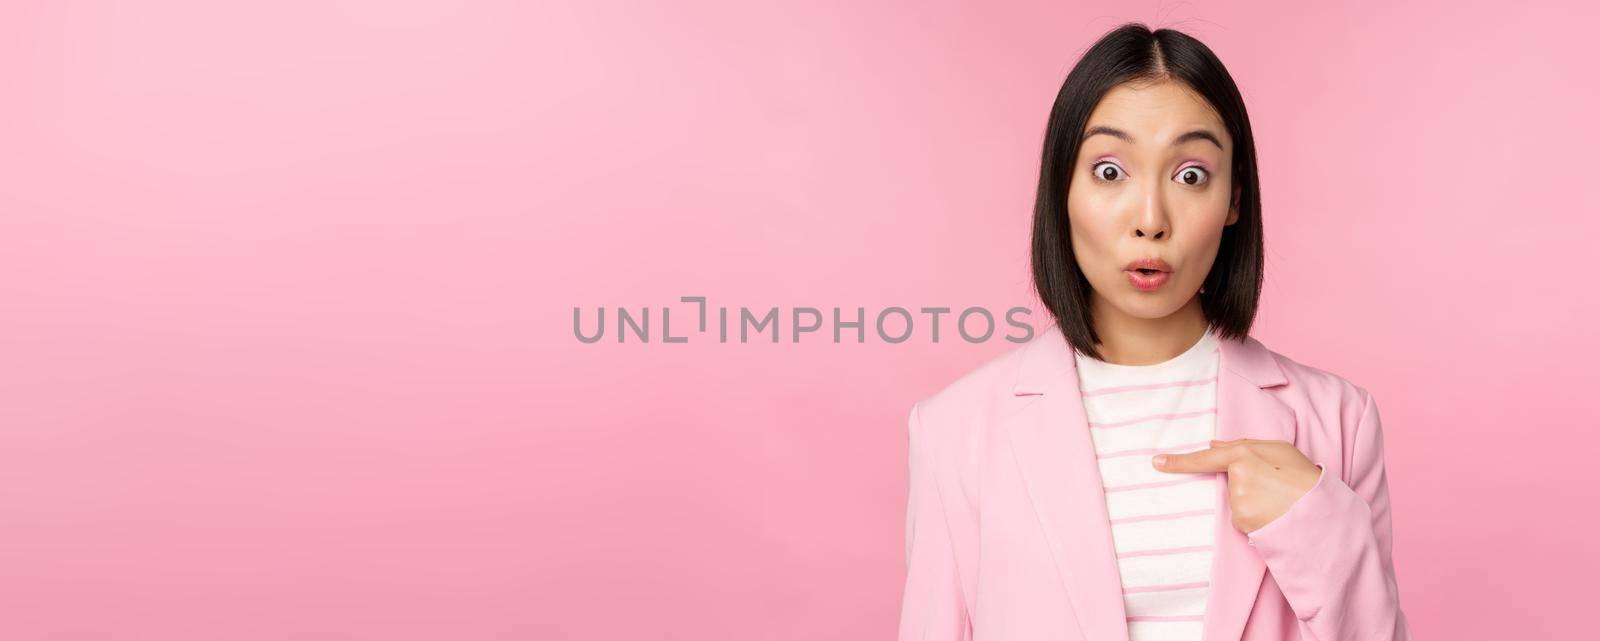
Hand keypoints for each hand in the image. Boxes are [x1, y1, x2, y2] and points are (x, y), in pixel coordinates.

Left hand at [1151, 439, 1321, 533]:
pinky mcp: (1242, 521)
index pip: (1205, 458)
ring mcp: (1238, 501)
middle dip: (1246, 484)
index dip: (1178, 461)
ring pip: (1236, 501)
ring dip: (1253, 501)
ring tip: (1278, 499)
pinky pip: (1242, 518)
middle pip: (1229, 481)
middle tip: (1274, 486)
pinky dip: (1255, 517)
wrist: (1321, 510)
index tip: (1156, 462)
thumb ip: (1244, 445)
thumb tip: (1213, 446)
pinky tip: (1274, 513)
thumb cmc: (1303, 476)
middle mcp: (1237, 478)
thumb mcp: (1280, 450)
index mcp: (1245, 454)